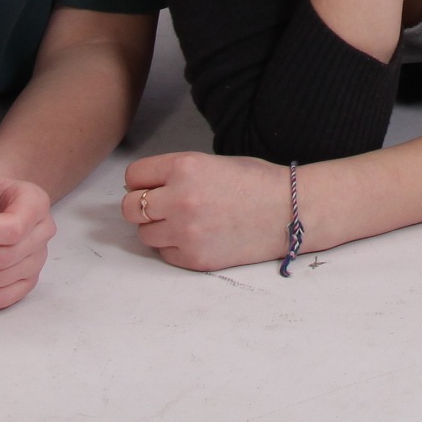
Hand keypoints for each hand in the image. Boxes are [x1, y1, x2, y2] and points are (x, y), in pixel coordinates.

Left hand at [123, 152, 297, 271]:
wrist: (290, 212)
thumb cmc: (256, 183)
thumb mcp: (212, 162)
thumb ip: (176, 174)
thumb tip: (145, 189)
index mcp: (184, 167)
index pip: (133, 176)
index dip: (143, 181)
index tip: (152, 185)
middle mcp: (179, 199)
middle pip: (131, 208)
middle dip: (142, 206)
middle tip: (162, 206)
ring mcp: (186, 232)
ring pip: (144, 234)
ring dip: (158, 228)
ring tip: (185, 222)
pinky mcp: (194, 258)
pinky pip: (164, 253)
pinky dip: (174, 247)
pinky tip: (197, 236)